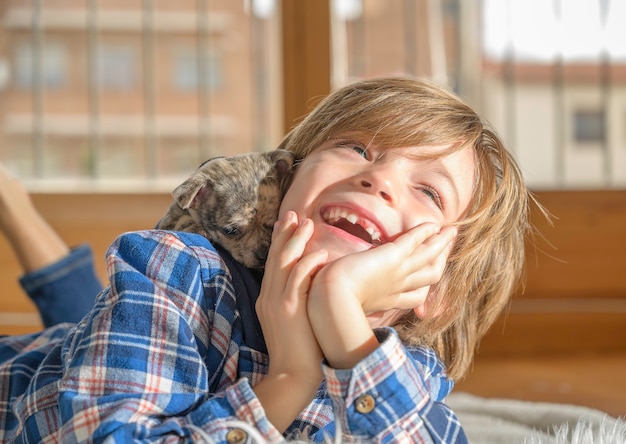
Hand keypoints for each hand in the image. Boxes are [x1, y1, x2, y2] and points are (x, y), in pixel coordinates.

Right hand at [253, 211, 327, 430]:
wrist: (292, 376)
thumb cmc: (300, 351)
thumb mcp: (292, 321)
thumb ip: (295, 300)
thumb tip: (309, 282)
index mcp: (267, 299)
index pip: (273, 263)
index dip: (279, 241)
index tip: (286, 223)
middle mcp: (268, 297)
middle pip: (275, 257)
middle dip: (284, 233)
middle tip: (294, 214)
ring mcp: (277, 303)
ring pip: (284, 263)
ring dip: (296, 241)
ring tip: (308, 223)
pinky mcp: (289, 310)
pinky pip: (298, 279)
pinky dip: (308, 263)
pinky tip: (320, 253)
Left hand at [306, 223, 456, 367]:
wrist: (331, 302)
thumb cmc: (330, 305)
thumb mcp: (344, 305)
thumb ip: (347, 302)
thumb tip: (337, 306)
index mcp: (385, 301)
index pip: (413, 297)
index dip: (423, 288)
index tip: (426, 281)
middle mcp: (396, 288)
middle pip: (428, 277)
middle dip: (439, 263)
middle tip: (446, 249)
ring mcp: (398, 273)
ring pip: (428, 258)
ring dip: (441, 244)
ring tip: (451, 232)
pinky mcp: (392, 257)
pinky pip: (415, 243)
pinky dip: (426, 233)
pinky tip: (434, 224)